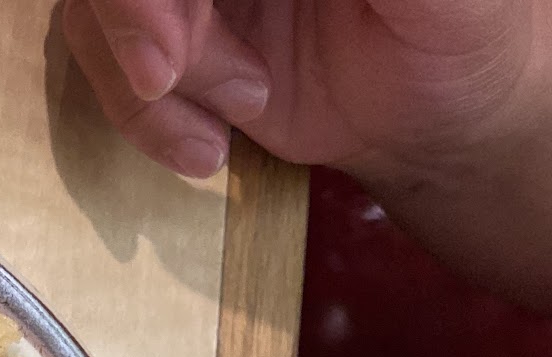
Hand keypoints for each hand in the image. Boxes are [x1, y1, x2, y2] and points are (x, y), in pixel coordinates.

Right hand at [60, 0, 548, 182]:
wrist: (436, 117)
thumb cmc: (457, 30)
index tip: (171, 37)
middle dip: (132, 14)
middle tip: (167, 74)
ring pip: (99, 7)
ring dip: (151, 78)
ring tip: (245, 104)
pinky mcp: (177, 38)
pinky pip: (107, 66)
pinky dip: (146, 118)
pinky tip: (207, 143)